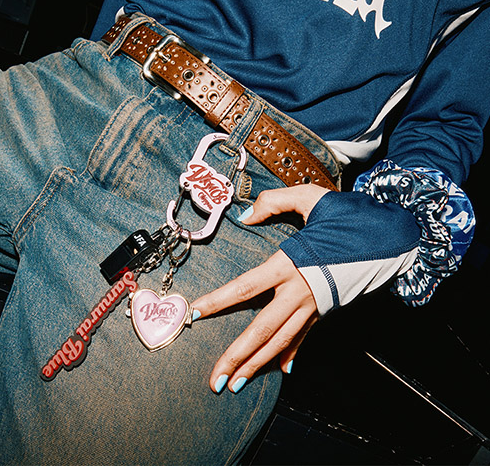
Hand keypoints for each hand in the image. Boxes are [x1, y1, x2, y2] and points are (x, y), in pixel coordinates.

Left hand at [191, 184, 328, 393]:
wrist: (389, 239)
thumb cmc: (348, 217)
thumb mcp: (310, 199)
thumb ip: (274, 202)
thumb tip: (245, 216)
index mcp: (290, 263)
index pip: (246, 286)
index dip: (219, 300)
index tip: (195, 314)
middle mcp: (300, 290)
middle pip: (262, 328)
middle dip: (237, 356)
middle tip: (216, 381)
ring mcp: (313, 305)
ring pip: (281, 340)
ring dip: (258, 365)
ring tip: (236, 385)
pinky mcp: (324, 310)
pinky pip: (304, 336)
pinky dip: (291, 353)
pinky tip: (282, 370)